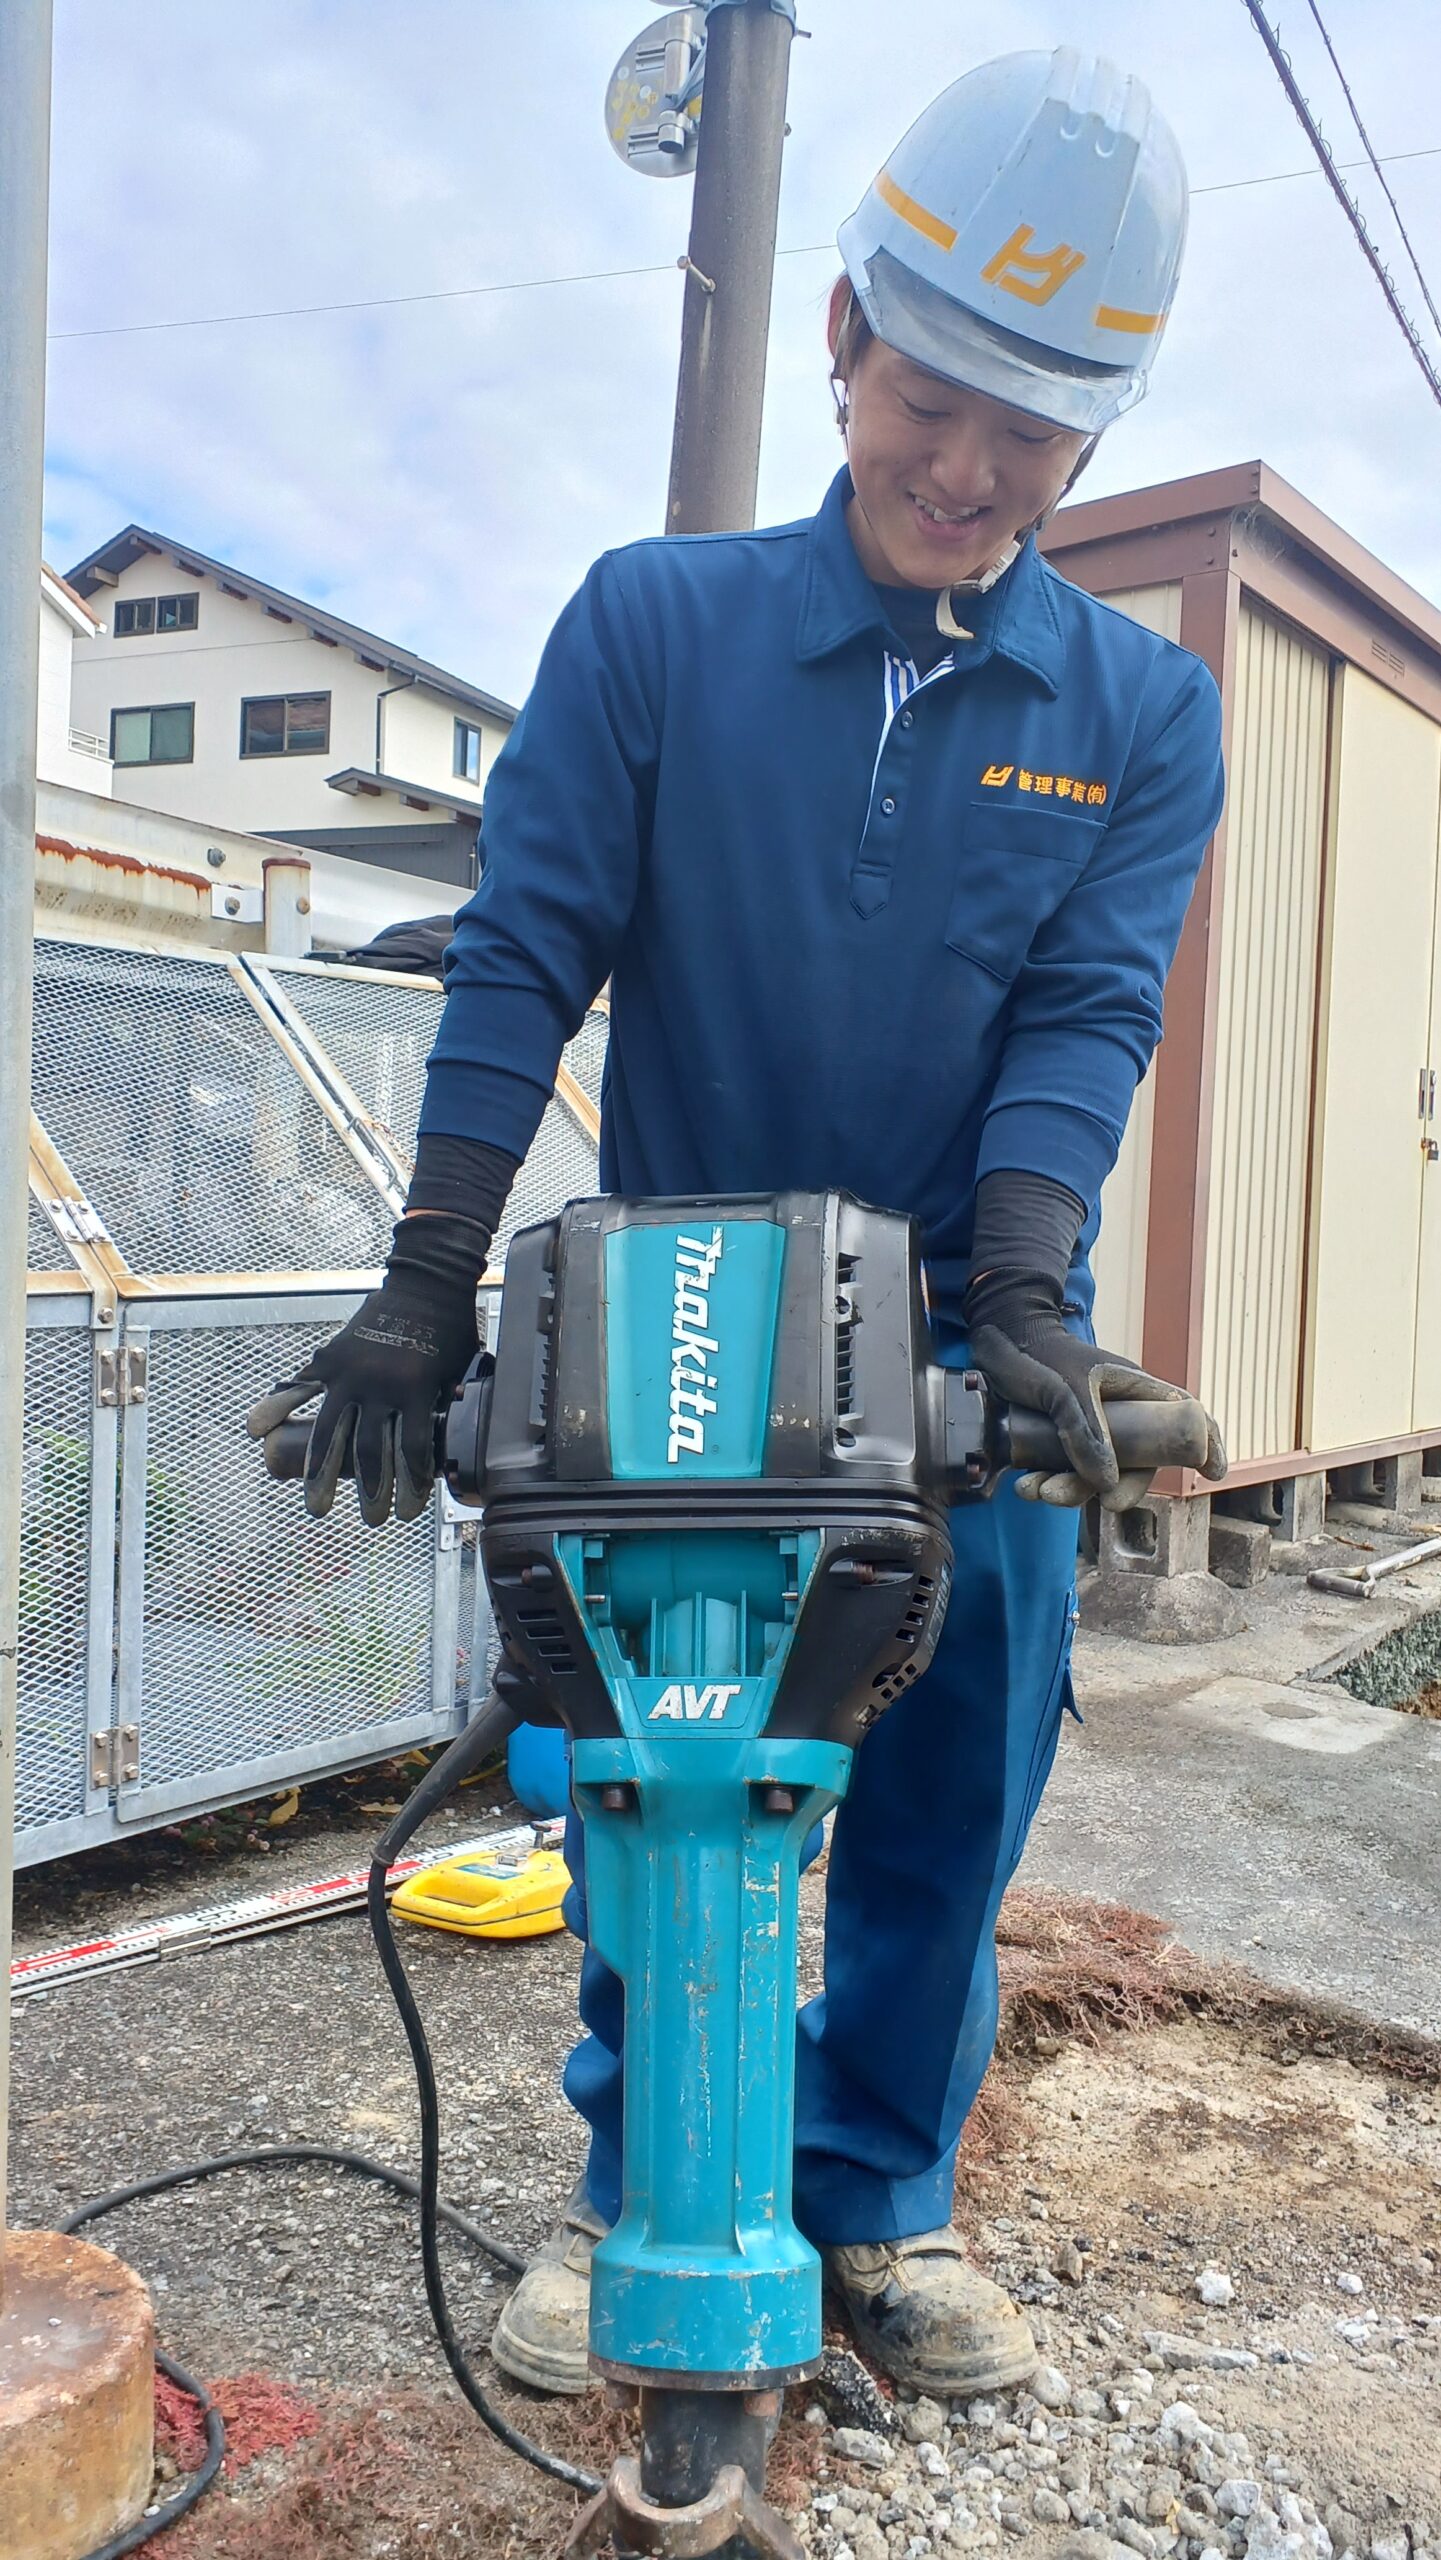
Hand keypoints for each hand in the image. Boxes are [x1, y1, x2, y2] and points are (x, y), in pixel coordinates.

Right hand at [246, 1216, 485, 1525]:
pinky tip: (257, 1432)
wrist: (427, 1282)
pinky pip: (300, 1388)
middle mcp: (379, 1387)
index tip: (407, 1514)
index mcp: (416, 1391)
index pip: (412, 1453)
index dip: (411, 1488)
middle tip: (371, 1520)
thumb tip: (459, 1446)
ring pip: (330, 1433)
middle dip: (370, 1492)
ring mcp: (350, 1373)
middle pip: (370, 1453)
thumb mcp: (460, 1371)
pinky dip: (276, 1408)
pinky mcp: (332, 1359)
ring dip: (321, 1475)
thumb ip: (448, 1407)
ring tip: (318, 1506)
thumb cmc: (450, 1328)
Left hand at [965, 1273, 1225, 1510]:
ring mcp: (1089, 1431)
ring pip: (1096, 1477)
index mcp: (1134, 1391)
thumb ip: (1087, 1431)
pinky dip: (1047, 1485)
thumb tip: (1107, 1481)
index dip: (1207, 1442)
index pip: (1186, 1415)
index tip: (1215, 1472)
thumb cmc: (1036, 1352)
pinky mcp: (1059, 1443)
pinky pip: (1064, 1474)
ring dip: (1071, 1491)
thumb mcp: (1064, 1388)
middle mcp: (1118, 1415)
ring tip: (1038, 1490)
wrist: (993, 1341)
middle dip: (1123, 1488)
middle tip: (1107, 1504)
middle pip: (1139, 1463)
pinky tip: (1025, 1484)